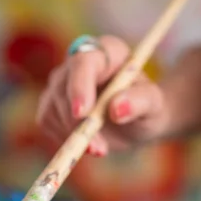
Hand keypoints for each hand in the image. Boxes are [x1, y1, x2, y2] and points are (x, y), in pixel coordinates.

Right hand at [37, 35, 166, 155]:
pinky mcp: (51, 104)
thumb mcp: (154, 104)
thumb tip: (117, 109)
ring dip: (72, 134)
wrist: (136, 121)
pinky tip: (86, 143)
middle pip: (62, 87)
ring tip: (101, 149)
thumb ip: (141, 101)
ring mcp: (61, 82)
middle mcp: (78, 62)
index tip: (82, 113)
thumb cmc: (147, 107)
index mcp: (106, 51)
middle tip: (99, 149)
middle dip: (77, 122)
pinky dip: (63, 138)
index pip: (84, 62)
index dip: (79, 86)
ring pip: (52, 107)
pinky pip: (46, 121)